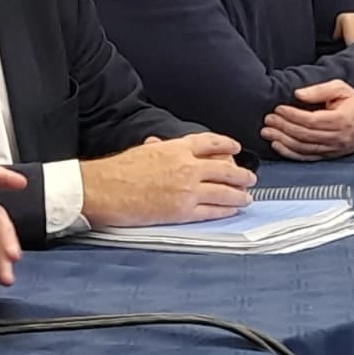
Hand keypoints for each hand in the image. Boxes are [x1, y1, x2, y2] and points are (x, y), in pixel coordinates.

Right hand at [80, 133, 253, 226]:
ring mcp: (188, 190)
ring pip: (225, 192)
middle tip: (250, 178)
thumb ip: (159, 149)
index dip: (227, 145)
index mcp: (176, 148)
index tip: (235, 148)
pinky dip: (226, 210)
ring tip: (247, 196)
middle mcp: (187, 167)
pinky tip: (232, 210)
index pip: (210, 143)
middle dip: (241, 174)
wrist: (103, 190)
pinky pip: (212, 211)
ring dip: (239, 194)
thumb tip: (161, 145)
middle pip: (225, 169)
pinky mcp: (183, 211)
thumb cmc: (117, 170)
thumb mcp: (142, 151)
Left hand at [261, 79, 353, 160]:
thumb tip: (298, 94)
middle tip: (268, 120)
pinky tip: (277, 146)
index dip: (292, 115)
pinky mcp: (328, 156)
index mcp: (341, 120)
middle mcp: (337, 137)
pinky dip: (290, 153)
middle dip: (283, 127)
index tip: (278, 109)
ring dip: (282, 140)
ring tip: (267, 132)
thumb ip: (319, 90)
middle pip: (305, 134)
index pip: (312, 120)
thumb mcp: (341, 89)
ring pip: (304, 147)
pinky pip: (307, 157)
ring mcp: (332, 149)